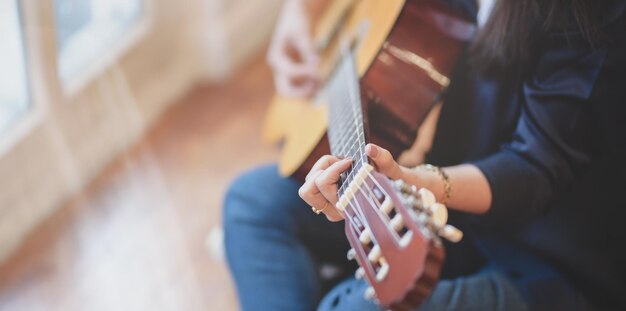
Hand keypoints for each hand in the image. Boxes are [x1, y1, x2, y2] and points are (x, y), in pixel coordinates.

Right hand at [267, 0, 319, 97]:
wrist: (294, 20)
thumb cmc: (296, 22)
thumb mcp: (302, 32)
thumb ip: (308, 48)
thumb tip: (316, 63)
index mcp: (276, 58)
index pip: (289, 72)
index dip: (305, 73)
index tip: (318, 69)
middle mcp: (279, 69)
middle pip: (285, 91)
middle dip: (301, 93)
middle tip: (317, 86)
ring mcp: (286, 74)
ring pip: (294, 93)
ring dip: (308, 93)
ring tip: (322, 82)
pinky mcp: (295, 76)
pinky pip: (301, 89)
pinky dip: (311, 89)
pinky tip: (321, 82)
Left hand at [298, 144, 425, 221]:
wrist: (392, 189)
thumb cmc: (392, 180)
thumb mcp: (392, 169)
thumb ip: (383, 158)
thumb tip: (369, 148)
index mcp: (347, 208)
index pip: (323, 186)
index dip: (333, 169)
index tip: (350, 161)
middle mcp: (334, 210)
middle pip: (307, 189)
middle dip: (323, 170)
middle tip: (343, 163)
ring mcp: (327, 205)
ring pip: (307, 185)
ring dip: (321, 168)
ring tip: (341, 164)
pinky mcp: (324, 197)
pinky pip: (312, 182)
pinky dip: (322, 169)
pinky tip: (339, 166)